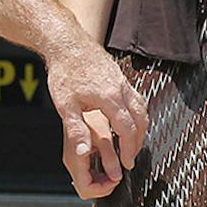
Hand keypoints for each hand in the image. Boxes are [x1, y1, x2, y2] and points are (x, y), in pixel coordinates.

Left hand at [43, 41, 147, 198]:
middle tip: (132, 157)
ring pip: (141, 108)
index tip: (128, 163)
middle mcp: (121, 89)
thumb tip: (83, 154)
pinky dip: (138, 113)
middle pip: (140, 120)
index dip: (129, 149)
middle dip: (139, 141)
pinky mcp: (120, 76)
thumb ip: (76, 131)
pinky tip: (129, 120)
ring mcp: (122, 81)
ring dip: (141, 127)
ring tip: (134, 142)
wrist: (66, 42)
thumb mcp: (65, 106)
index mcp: (110, 98)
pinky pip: (136, 98)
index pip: (127, 130)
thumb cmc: (64, 72)